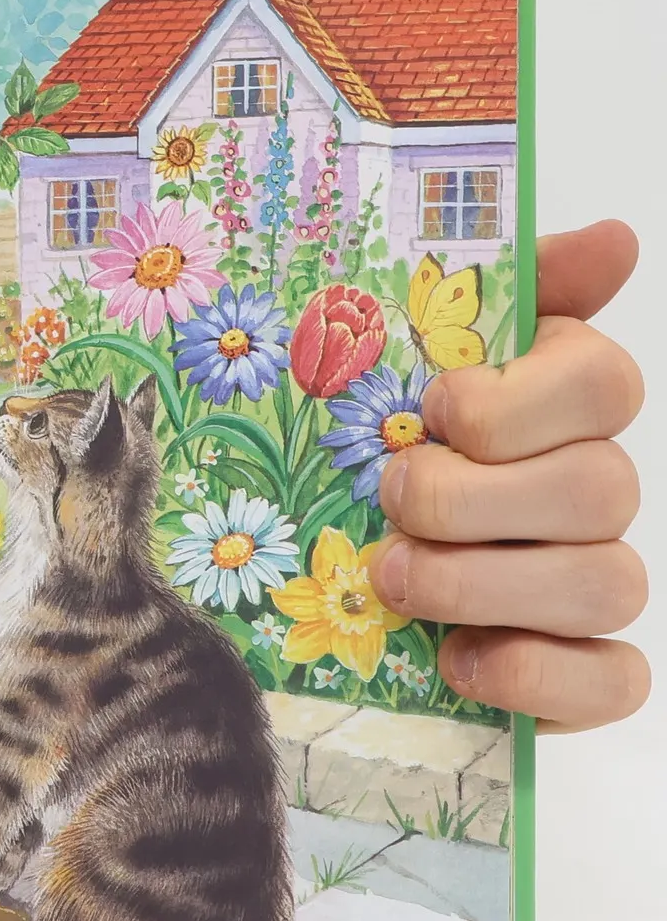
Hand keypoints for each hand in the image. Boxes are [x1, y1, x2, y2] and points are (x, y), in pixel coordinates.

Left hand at [373, 220, 648, 731]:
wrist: (306, 578)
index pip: (606, 384)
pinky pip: (612, 680)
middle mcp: (590, 492)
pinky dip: (536, 675)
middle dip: (472, 500)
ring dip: (483, 584)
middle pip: (600, 488)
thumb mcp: (390, 361)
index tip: (434, 410)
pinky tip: (458, 660)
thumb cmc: (357, 458)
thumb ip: (493, 293)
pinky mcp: (576, 672)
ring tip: (393, 578)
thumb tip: (614, 240)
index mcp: (555, 408)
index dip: (516, 402)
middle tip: (389, 503)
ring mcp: (589, 583)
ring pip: (608, 583)